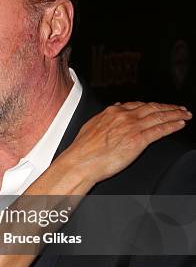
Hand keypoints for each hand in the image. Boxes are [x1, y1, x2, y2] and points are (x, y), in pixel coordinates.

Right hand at [59, 102, 191, 184]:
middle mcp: (124, 117)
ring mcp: (132, 127)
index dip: (151, 105)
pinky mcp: (139, 140)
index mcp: (112, 112)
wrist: (81, 162)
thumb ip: (105, 117)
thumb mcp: (91, 126)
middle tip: (179, 108)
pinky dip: (172, 125)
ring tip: (185, 114)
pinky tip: (180, 124)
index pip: (137, 104)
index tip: (158, 106)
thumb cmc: (82, 149)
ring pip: (159, 116)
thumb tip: (114, 109)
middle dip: (168, 107)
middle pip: (152, 108)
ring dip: (175, 114)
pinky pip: (160, 130)